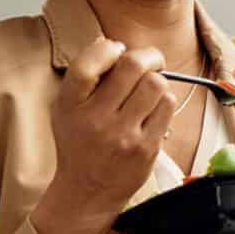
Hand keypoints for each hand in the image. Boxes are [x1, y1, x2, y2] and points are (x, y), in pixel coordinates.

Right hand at [38, 39, 173, 223]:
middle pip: (132, 66)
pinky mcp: (146, 147)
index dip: (107, 48)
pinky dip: (164, 101)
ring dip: (157, 80)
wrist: (87, 191)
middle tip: (149, 61)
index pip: (86, 64)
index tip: (116, 50)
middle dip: (148, 56)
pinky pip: (167, 106)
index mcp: (70, 105)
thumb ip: (84, 77)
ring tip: (149, 89)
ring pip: (156, 84)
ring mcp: (123, 135)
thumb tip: (110, 42)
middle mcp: (95, 119)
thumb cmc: (79, 143)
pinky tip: (154, 109)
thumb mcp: (67, 108)